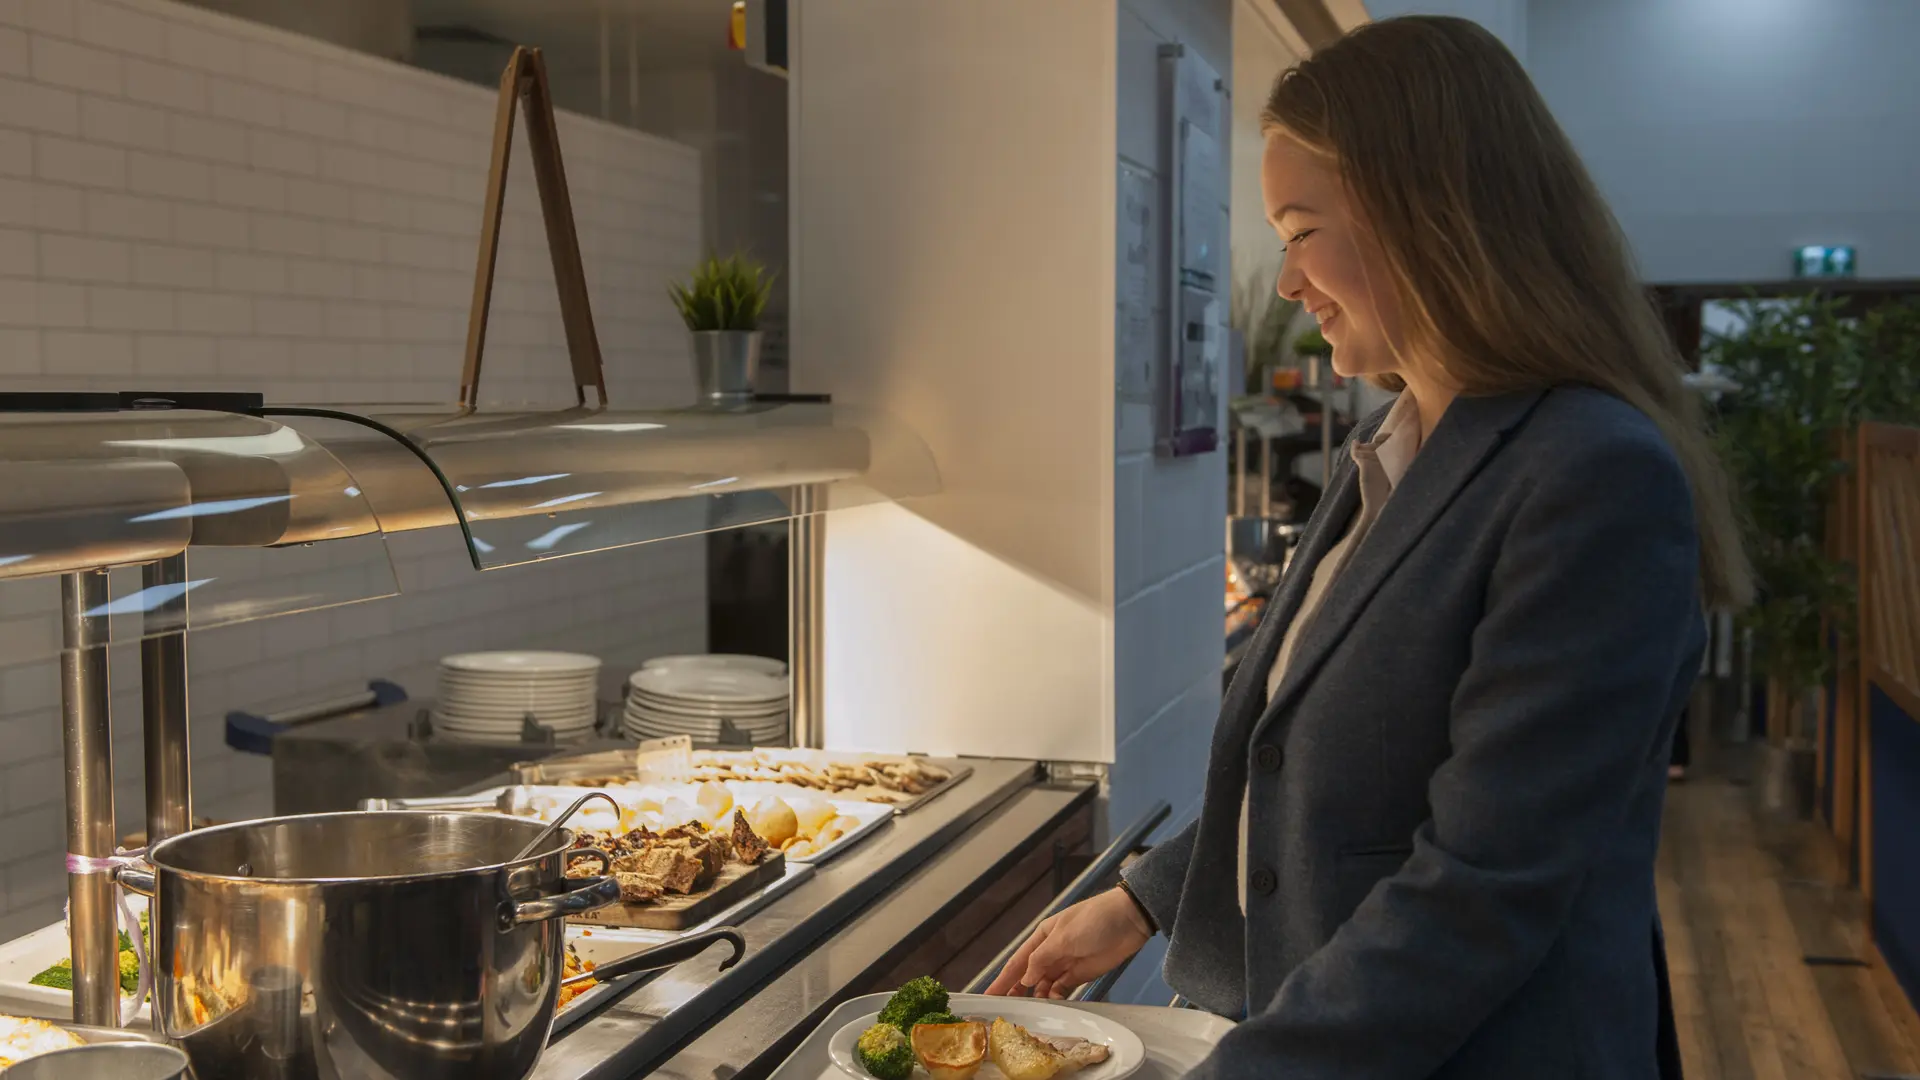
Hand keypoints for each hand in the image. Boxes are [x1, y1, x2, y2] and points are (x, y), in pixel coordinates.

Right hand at [984, 887, 1151, 998]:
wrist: (1129, 921)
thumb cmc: (1093, 922)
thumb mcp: (1063, 937)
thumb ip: (1041, 959)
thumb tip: (1024, 979)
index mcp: (1041, 938)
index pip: (1016, 962)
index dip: (1002, 980)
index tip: (987, 996)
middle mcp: (1049, 952)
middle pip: (1027, 977)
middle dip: (1015, 992)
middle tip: (1003, 1011)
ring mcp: (1065, 965)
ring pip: (1043, 986)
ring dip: (1036, 998)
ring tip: (1029, 1012)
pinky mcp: (1080, 975)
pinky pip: (1061, 990)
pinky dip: (1055, 998)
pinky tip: (1052, 1004)